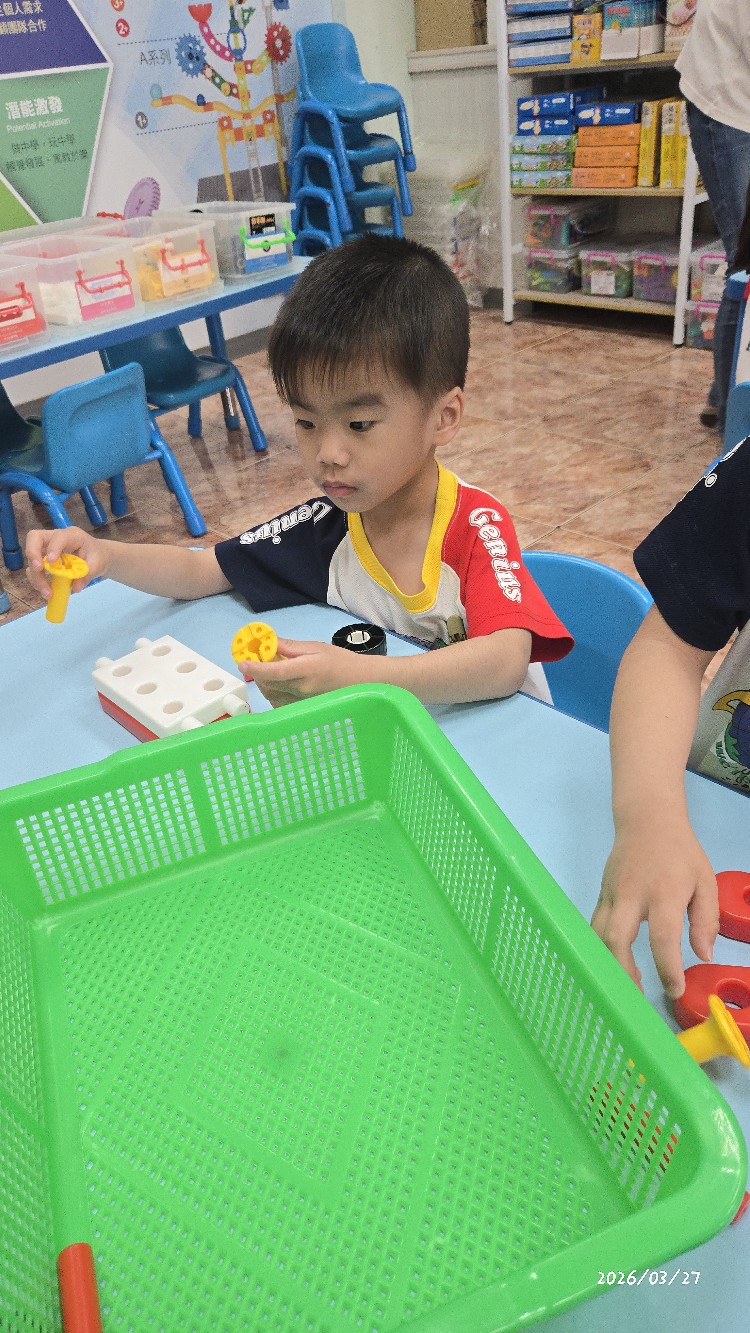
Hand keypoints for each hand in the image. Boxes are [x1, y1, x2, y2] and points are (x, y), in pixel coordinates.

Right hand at [25, 527, 104, 600]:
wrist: (98, 556)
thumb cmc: (98, 556)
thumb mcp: (98, 564)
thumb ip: (87, 575)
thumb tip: (75, 588)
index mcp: (72, 535)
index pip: (59, 537)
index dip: (53, 547)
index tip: (52, 562)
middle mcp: (56, 538)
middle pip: (35, 537)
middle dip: (33, 554)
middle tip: (38, 570)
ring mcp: (48, 548)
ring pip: (32, 556)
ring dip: (36, 575)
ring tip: (47, 593)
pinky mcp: (44, 559)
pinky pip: (34, 569)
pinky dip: (37, 580)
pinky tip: (47, 592)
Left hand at [242, 638, 369, 706]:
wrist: (360, 682)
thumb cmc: (340, 661)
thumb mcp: (316, 647)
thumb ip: (290, 647)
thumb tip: (269, 642)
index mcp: (307, 670)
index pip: (276, 671)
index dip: (257, 668)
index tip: (243, 662)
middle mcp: (302, 690)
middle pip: (269, 684)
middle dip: (257, 673)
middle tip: (254, 661)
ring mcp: (302, 703)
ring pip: (271, 695)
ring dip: (263, 683)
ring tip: (267, 671)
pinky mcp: (302, 710)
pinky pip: (279, 704)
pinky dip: (272, 694)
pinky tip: (277, 685)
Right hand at [592, 816, 718, 998]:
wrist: (646, 820)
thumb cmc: (680, 853)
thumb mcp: (705, 882)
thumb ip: (707, 920)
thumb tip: (703, 954)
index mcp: (664, 893)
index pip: (663, 937)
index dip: (667, 967)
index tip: (674, 989)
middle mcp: (632, 895)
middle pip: (616, 939)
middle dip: (624, 972)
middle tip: (638, 996)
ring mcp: (611, 895)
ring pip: (599, 935)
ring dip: (609, 964)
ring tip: (627, 984)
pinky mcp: (601, 895)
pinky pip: (595, 926)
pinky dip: (603, 949)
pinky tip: (617, 963)